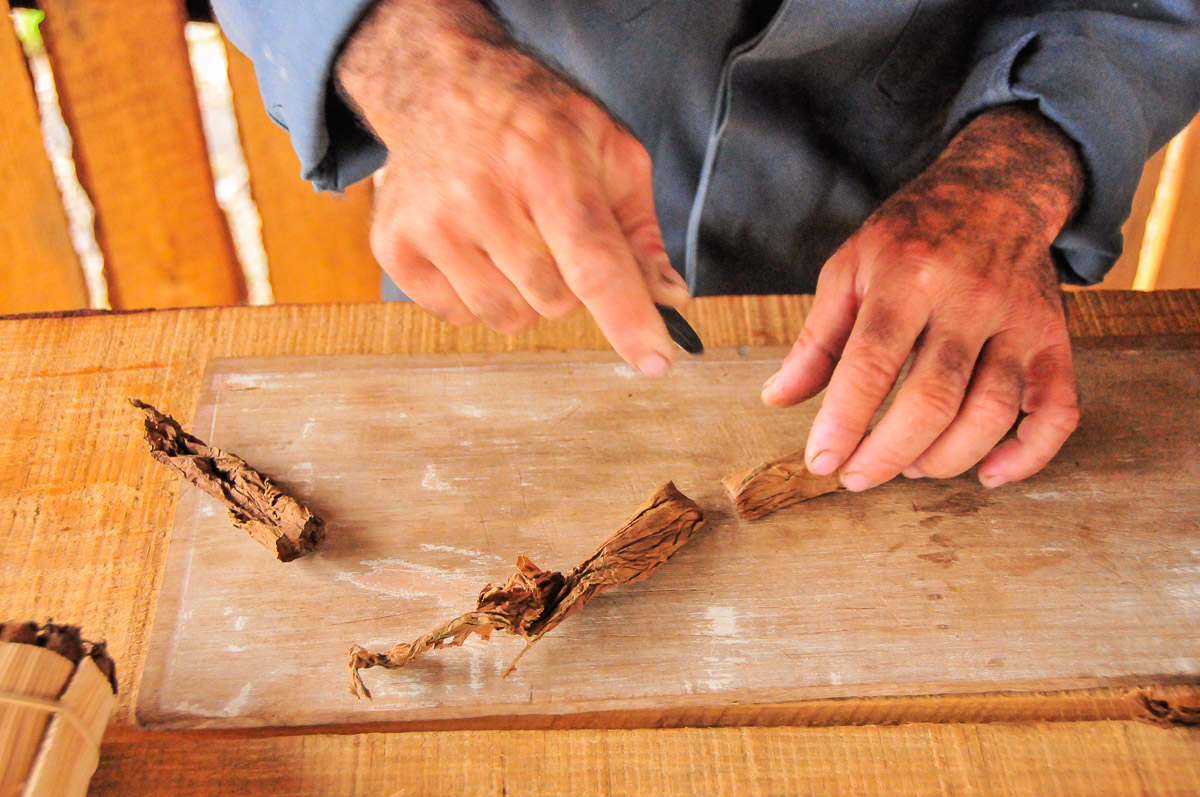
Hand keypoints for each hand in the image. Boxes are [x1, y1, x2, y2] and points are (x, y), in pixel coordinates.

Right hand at [336, 0, 687, 374]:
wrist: (439, 87)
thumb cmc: (534, 121)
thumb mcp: (606, 149)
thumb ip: (638, 227)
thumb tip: (666, 296)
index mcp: (547, 166)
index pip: (592, 261)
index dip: (627, 317)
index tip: (656, 360)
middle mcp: (483, 196)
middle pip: (555, 302)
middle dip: (568, 285)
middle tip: (551, 236)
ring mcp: (432, 224)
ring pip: (507, 318)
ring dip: (523, 296)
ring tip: (512, 240)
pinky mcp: (396, 247)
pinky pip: (458, 317)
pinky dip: (476, 296)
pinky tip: (473, 246)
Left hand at [761, 105, 1085, 489]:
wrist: (997, 190)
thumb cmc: (911, 237)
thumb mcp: (850, 269)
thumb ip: (816, 338)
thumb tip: (777, 399)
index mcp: (908, 277)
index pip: (872, 362)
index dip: (844, 421)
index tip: (821, 461)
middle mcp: (969, 299)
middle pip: (933, 398)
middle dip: (888, 453)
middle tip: (857, 477)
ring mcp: (1019, 321)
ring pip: (992, 411)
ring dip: (946, 458)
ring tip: (910, 468)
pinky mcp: (1054, 340)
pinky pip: (1057, 410)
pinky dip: (1029, 455)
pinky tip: (990, 475)